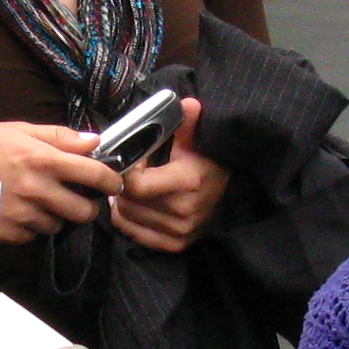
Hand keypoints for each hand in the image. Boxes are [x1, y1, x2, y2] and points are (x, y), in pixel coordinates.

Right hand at [0, 122, 121, 241]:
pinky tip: (17, 210)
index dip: (111, 180)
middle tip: (77, 196)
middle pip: (84, 211)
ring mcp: (23, 216)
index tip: (113, 182)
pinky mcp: (9, 235)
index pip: (94, 175)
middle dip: (86, 206)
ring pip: (59, 225)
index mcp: (42, 159)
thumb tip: (92, 140)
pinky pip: (34, 235)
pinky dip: (32, 226)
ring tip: (38, 200)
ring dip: (57, 216)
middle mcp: (37, 190)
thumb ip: (56, 136)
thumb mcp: (14, 130)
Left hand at [110, 98, 229, 252]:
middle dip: (121, 184)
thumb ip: (187, 123)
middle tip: (125, 171)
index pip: (137, 186)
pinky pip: (135, 234)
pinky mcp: (176, 244)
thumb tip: (188, 104)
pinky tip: (132, 204)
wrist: (228, 191)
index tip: (129, 159)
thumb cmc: (206, 162)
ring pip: (127, 217)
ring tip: (127, 187)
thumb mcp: (197, 141)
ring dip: (121, 201)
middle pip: (128, 201)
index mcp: (187, 183)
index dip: (125, 171)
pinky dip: (126, 219)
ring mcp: (180, 231)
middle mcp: (183, 212)